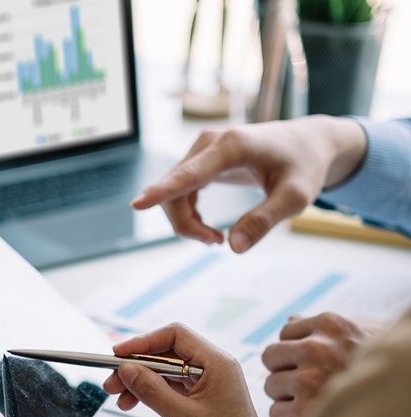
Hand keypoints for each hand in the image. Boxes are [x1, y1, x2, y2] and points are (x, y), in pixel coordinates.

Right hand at [104, 324, 298, 416]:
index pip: (174, 336)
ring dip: (140, 380)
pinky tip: (134, 403)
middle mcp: (212, 367)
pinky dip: (150, 392)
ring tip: (119, 398)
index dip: (142, 342)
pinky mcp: (201, 399)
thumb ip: (152, 391)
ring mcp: (207, 383)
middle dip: (136, 365)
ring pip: (164, 370)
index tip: (118, 355)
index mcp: (216, 363)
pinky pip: (170, 386)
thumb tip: (126, 370)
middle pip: (166, 353)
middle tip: (112, 382)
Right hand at [131, 116, 365, 251]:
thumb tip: (233, 247)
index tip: (137, 205)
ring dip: (186, 222)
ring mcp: (201, 148)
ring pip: (172, 193)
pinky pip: (178, 191)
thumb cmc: (304, 168)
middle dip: (186, 225)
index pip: (190, 174)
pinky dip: (187, 214)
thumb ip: (265, 221)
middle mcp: (210, 142)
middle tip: (216, 244)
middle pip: (175, 190)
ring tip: (216, 239)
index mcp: (232, 146)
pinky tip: (208, 227)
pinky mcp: (199, 158)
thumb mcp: (296, 198)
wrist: (307, 144)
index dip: (163, 192)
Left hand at [262, 312, 377, 416]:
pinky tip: (309, 416)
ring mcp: (311, 379)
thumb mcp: (361, 333)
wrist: (408, 393)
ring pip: (271, 386)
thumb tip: (290, 319)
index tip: (310, 362)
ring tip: (312, 400)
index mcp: (330, 324)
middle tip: (305, 382)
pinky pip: (276, 412)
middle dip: (285, 370)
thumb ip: (325, 328)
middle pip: (270, 357)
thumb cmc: (388, 364)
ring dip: (286, 395)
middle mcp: (317, 348)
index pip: (286, 333)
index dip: (296, 350)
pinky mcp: (307, 411)